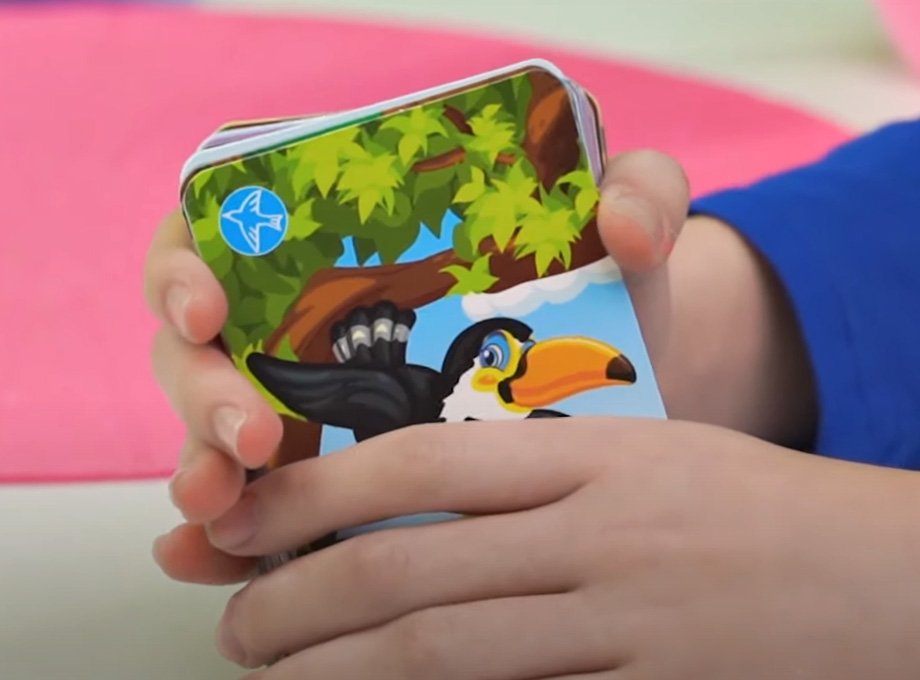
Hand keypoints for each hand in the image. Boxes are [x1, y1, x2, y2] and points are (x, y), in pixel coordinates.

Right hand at [145, 150, 695, 582]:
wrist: (622, 382)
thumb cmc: (605, 289)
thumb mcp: (620, 227)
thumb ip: (639, 191)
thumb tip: (624, 226)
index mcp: (344, 231)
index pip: (227, 227)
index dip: (190, 262)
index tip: (210, 304)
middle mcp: (305, 314)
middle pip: (204, 340)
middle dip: (203, 388)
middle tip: (252, 433)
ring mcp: (310, 399)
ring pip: (213, 424)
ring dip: (201, 464)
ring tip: (222, 502)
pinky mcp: (332, 475)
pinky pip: (258, 502)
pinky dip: (222, 534)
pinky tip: (210, 558)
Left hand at [205, 418, 919, 678]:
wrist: (879, 575)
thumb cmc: (754, 502)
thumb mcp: (649, 452)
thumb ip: (545, 470)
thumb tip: (424, 498)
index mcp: (593, 453)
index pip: (424, 461)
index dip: (317, 490)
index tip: (247, 514)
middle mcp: (597, 533)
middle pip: (411, 567)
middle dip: (298, 597)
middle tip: (234, 619)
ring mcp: (624, 622)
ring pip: (443, 650)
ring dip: (339, 670)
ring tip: (271, 676)